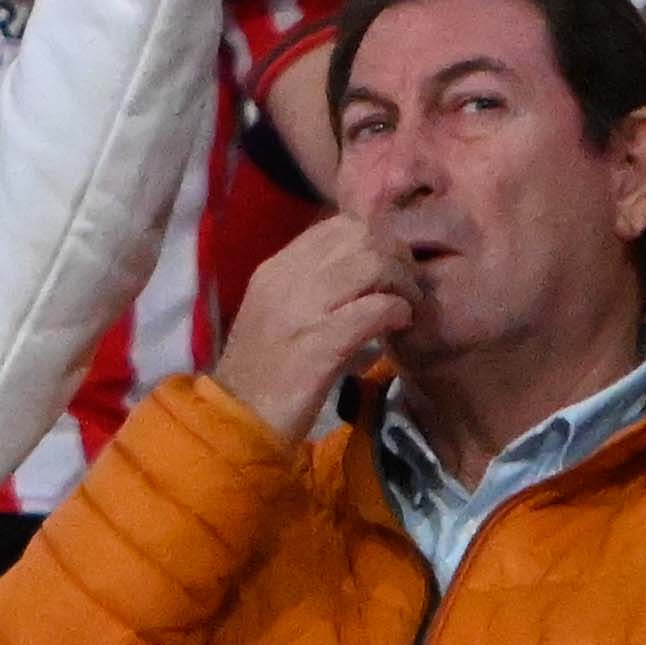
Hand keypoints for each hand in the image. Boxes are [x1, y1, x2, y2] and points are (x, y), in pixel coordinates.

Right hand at [206, 209, 410, 429]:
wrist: (238, 420)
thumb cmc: (263, 373)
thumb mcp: (278, 313)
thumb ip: (309, 285)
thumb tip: (360, 268)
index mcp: (275, 269)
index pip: (338, 225)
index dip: (376, 239)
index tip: (390, 267)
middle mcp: (285, 279)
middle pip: (361, 236)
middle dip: (396, 257)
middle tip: (407, 287)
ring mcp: (300, 310)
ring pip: (371, 264)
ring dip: (402, 284)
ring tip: (407, 307)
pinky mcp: (319, 345)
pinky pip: (374, 309)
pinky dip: (396, 312)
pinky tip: (400, 326)